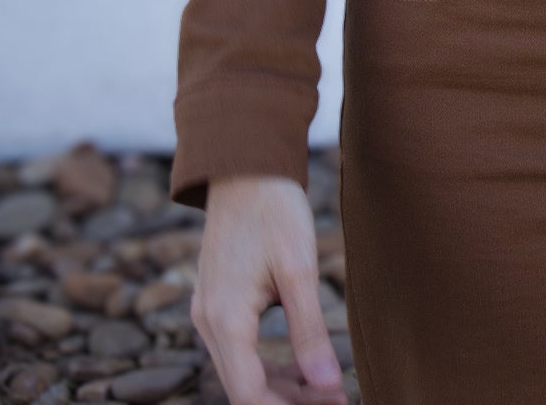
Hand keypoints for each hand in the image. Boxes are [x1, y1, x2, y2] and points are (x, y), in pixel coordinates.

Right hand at [192, 176, 349, 404]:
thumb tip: (328, 386)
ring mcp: (208, 311)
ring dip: (281, 388)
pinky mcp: (216, 301)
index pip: (248, 395)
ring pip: (241, 370)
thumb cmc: (273, 210)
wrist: (245, 164)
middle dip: (288, 402)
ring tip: (327, 392)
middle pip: (243, 388)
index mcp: (224, 319)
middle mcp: (207, 322)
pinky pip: (239, 349)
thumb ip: (309, 331)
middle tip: (337, 401)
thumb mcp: (298, 269)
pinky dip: (268, 364)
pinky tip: (303, 367)